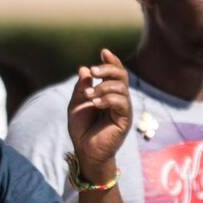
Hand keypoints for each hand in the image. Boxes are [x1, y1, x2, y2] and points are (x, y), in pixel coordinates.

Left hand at [67, 49, 131, 182]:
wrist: (85, 151)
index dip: (111, 61)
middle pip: (121, 76)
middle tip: (94, 71)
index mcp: (109, 93)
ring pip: (121, 88)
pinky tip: (95, 103)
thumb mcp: (77, 104)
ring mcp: (123, 109)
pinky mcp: (124, 120)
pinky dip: (107, 99)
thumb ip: (82, 87)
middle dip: (108, 69)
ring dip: (103, 87)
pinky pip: (121, 102)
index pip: (115, 73)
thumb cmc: (81, 129)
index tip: (103, 52)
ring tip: (89, 95)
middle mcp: (119, 99)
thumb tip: (84, 68)